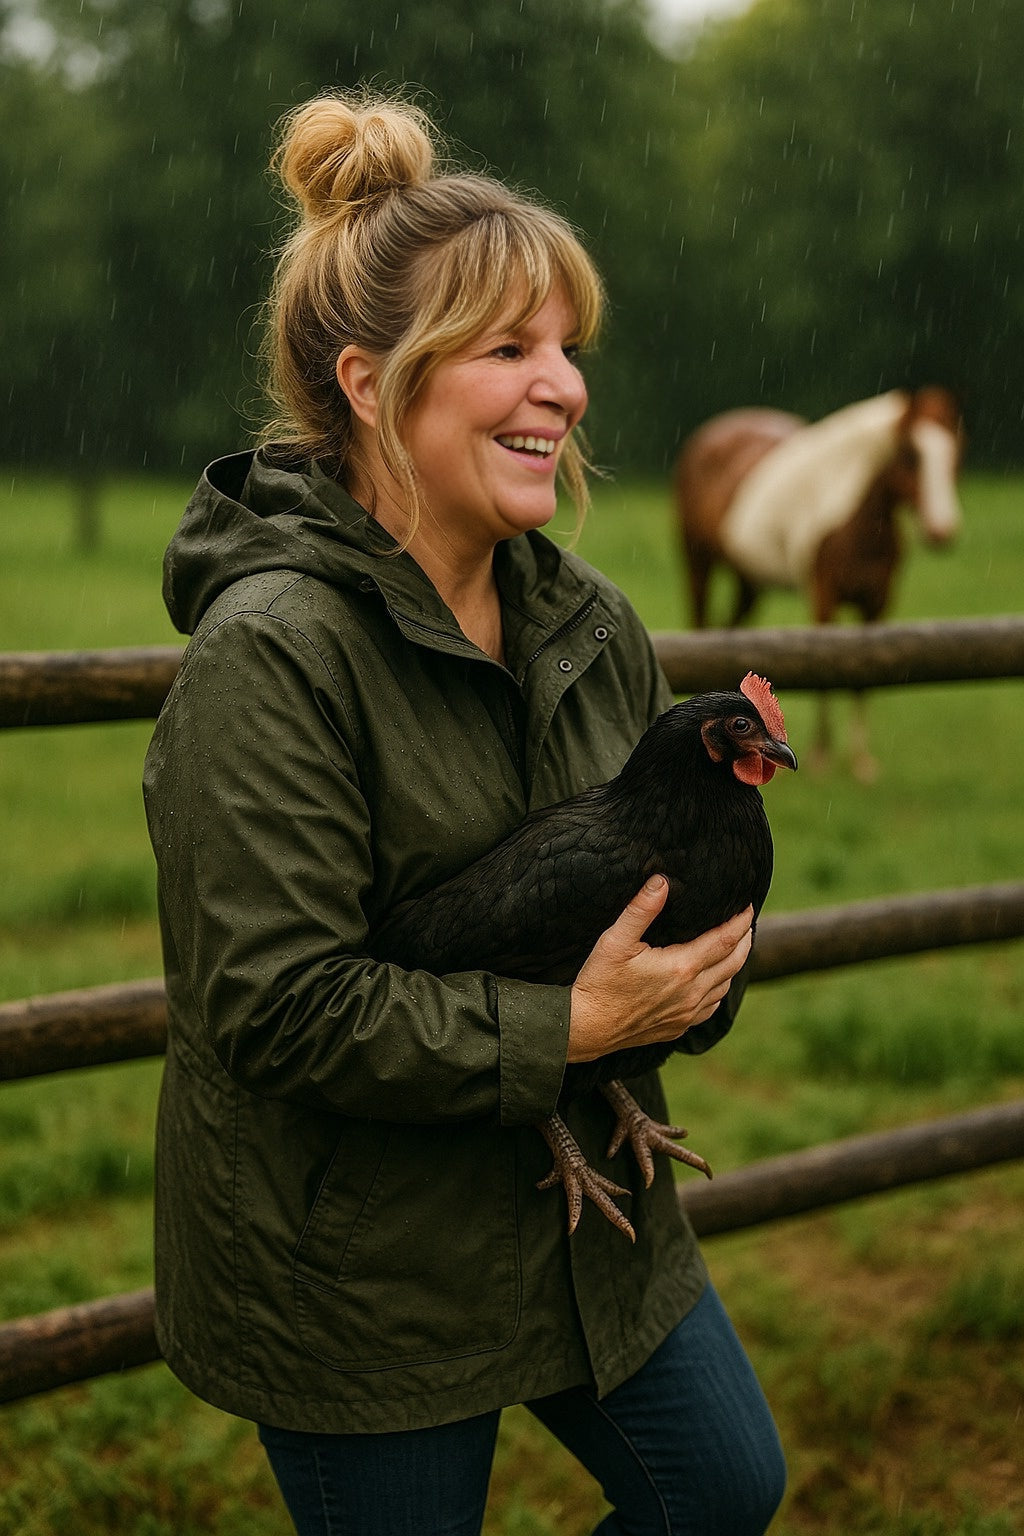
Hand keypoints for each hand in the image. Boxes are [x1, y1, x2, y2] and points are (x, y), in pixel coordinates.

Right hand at [566, 877, 752, 1064]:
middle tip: (747, 921)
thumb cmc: (598, 982)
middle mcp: (691, 993)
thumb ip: (641, 909)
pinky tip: (715, 979)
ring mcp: (687, 1013)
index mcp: (681, 967)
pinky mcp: (679, 1027)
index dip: (741, 921)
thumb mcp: (615, 940)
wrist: (586, 1029)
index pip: (725, 940)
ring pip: (726, 985)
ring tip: (735, 945)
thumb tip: (661, 881)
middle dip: (744, 939)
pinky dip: (720, 988)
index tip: (748, 906)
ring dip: (734, 963)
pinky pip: (711, 1006)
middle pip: (733, 962)